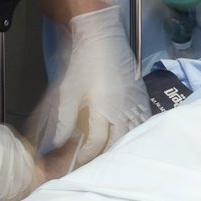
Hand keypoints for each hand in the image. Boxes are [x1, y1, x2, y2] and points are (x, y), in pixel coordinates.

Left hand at [29, 5, 148, 168]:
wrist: (103, 38)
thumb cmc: (85, 63)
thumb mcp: (68, 91)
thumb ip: (65, 120)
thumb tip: (59, 142)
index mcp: (103, 108)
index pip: (97, 142)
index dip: (86, 154)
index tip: (77, 159)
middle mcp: (122, 109)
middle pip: (118, 143)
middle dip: (105, 155)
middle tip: (94, 161)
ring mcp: (134, 103)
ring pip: (132, 134)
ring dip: (121, 146)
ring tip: (110, 153)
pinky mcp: (141, 96)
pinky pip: (141, 121)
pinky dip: (134, 132)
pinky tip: (127, 137)